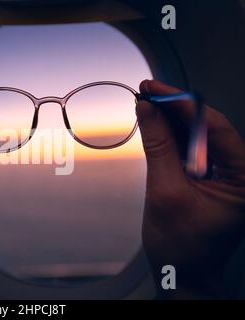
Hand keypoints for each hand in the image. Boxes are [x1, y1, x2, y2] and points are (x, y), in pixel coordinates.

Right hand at [137, 80, 244, 298]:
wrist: (180, 273)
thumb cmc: (182, 246)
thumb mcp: (166, 192)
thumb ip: (157, 148)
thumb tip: (147, 112)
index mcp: (243, 178)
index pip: (214, 127)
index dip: (183, 104)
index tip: (156, 89)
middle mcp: (238, 172)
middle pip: (206, 127)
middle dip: (174, 108)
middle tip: (146, 91)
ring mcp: (223, 173)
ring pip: (196, 135)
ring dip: (169, 119)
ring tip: (145, 103)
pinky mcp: (206, 176)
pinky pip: (188, 148)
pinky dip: (168, 135)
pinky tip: (153, 123)